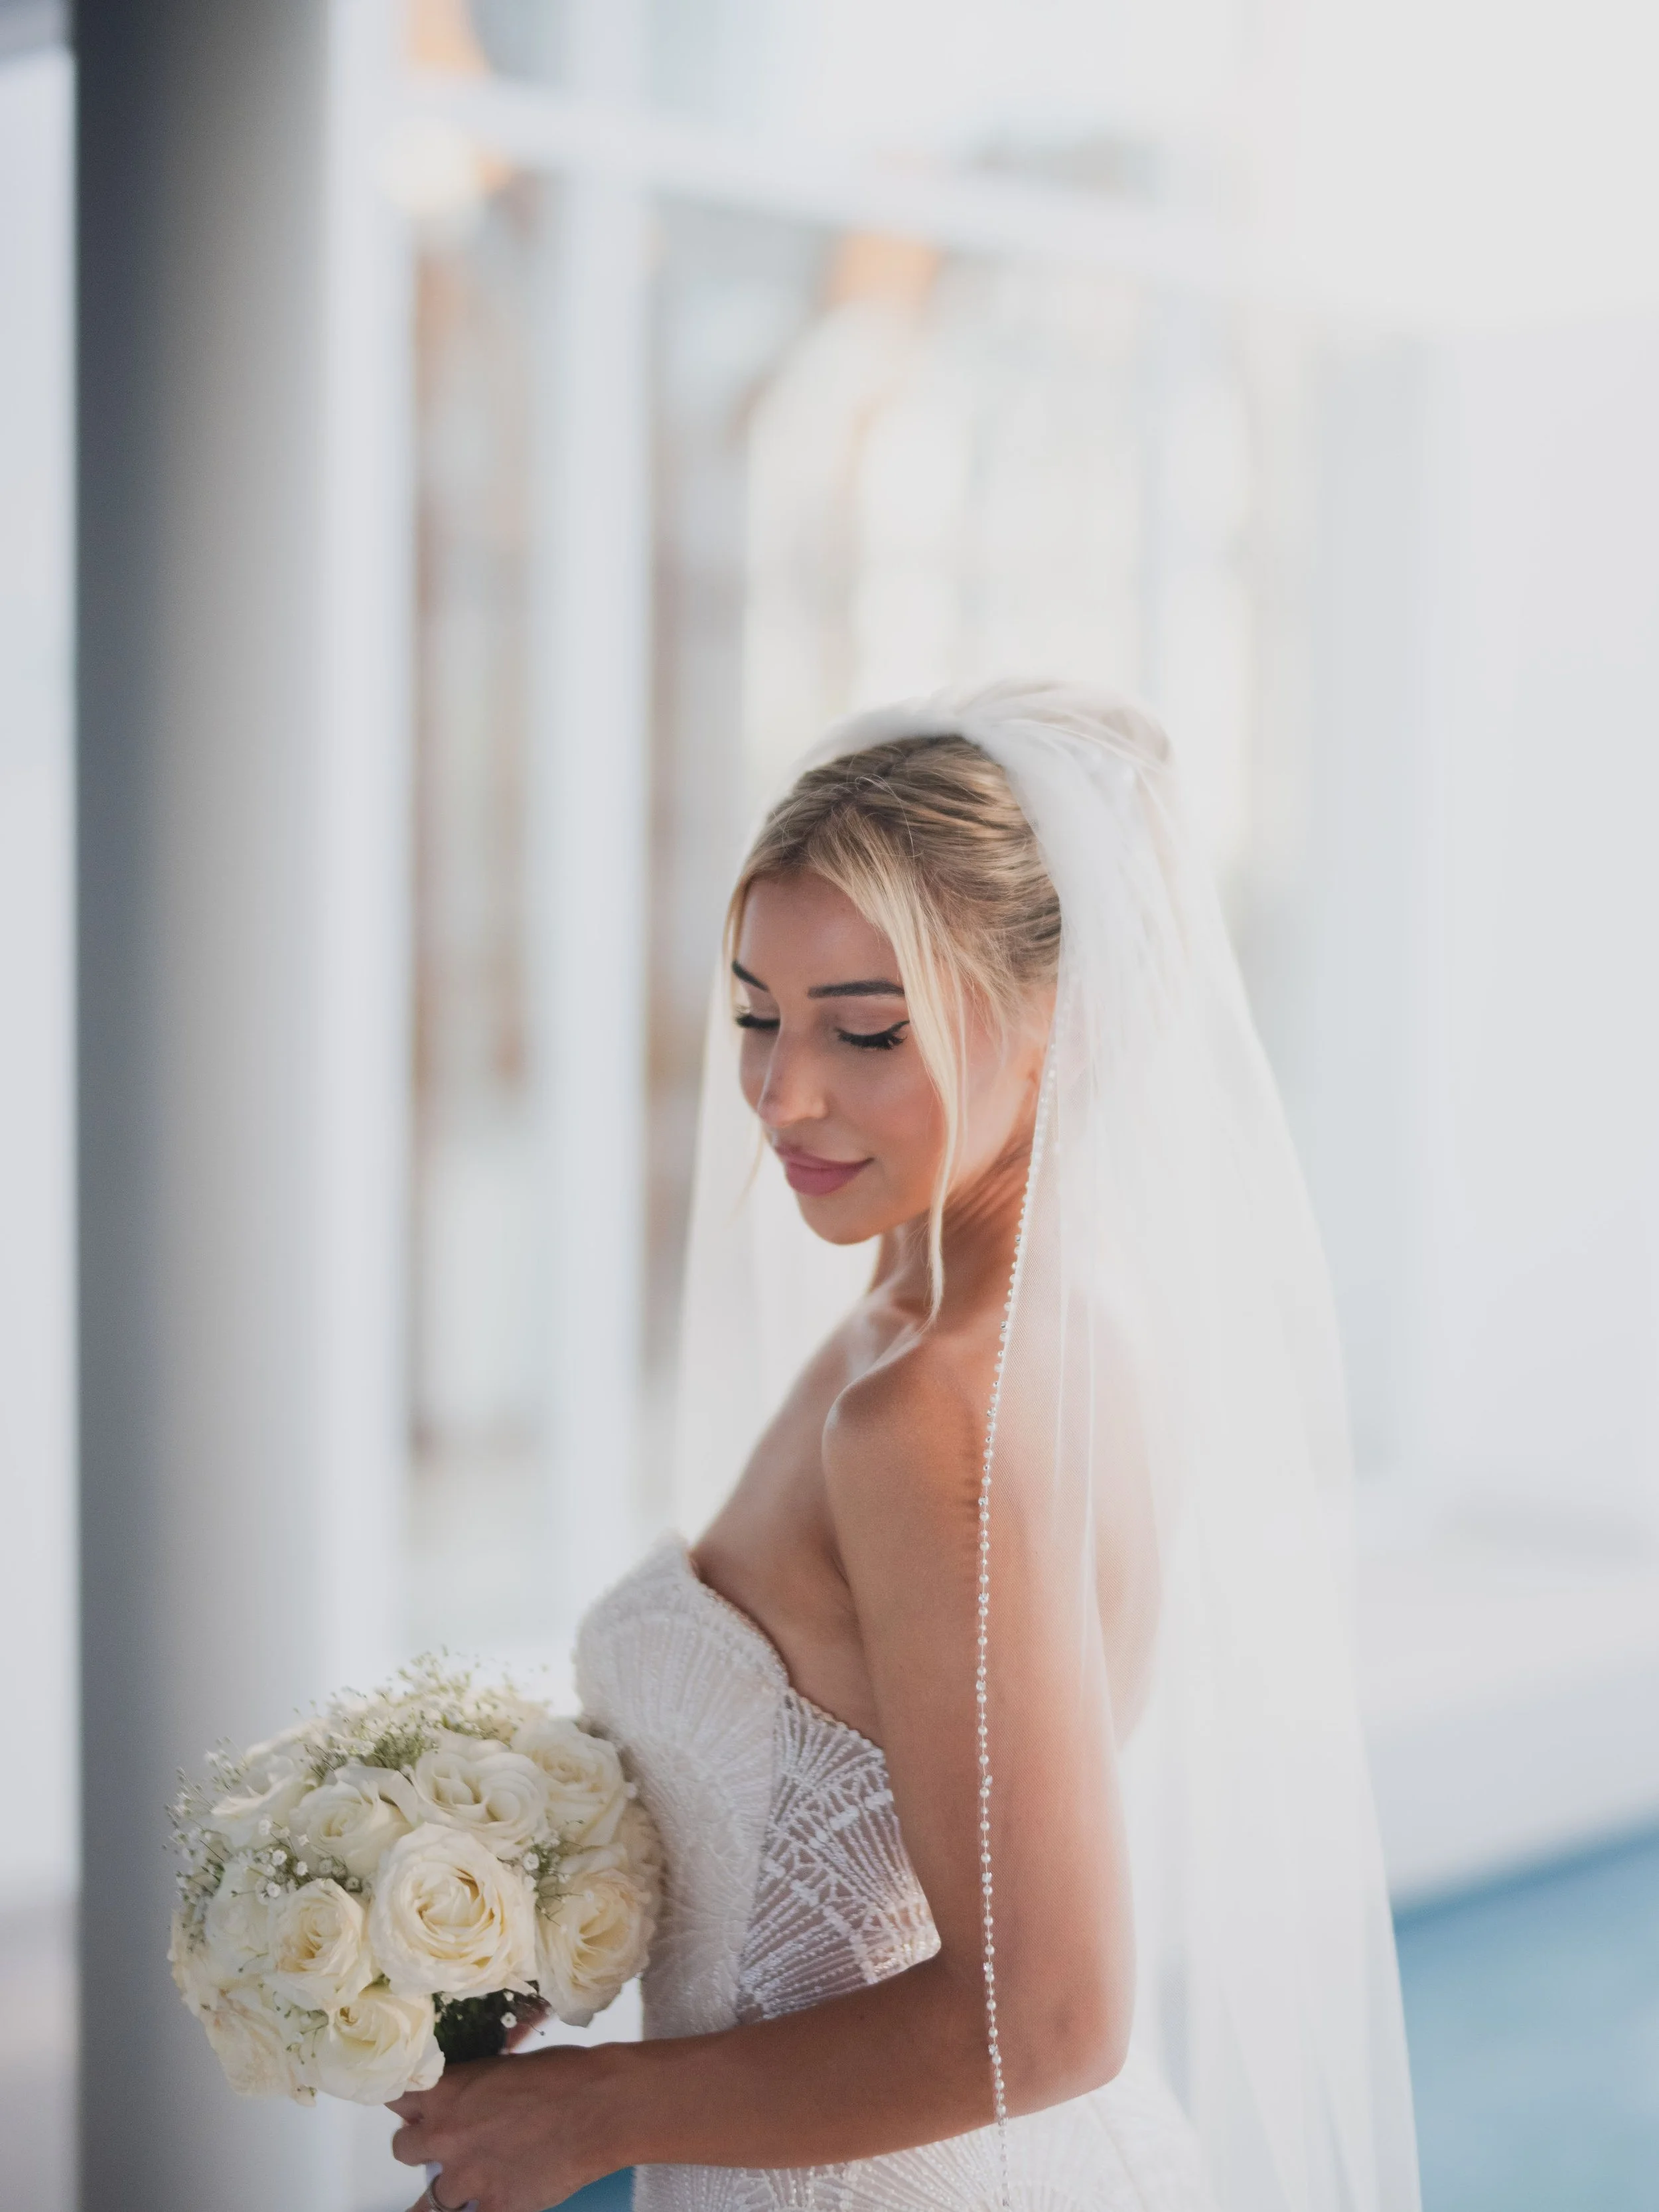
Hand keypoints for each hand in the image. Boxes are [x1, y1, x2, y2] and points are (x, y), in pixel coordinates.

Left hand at [389, 2045, 610, 2211]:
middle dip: (422, 2145)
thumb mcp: (506, 2066)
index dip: (411, 2104)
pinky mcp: (494, 2208)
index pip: (398, 2098)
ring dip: (450, 2186)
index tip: (420, 2107)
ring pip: (432, 2197)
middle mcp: (445, 2136)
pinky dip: (483, 2208)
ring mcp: (467, 2177)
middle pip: (404, 2149)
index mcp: (446, 2092)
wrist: (598, 2106)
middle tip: (446, 2142)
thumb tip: (473, 2097)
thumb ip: (476, 2086)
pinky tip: (493, 2200)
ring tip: (472, 2177)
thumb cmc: (562, 2074)